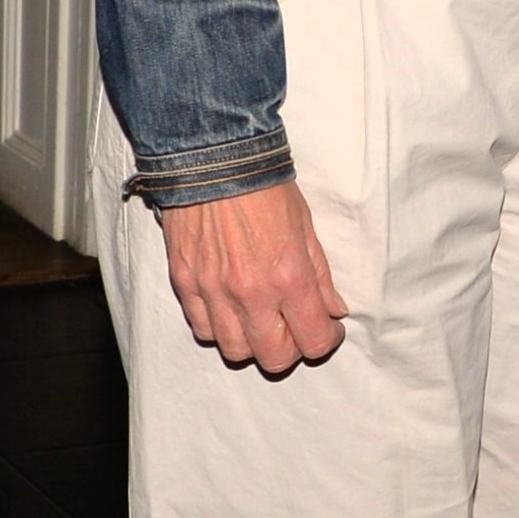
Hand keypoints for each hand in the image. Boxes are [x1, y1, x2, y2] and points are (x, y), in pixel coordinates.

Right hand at [158, 182, 347, 376]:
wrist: (214, 160)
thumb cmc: (264, 188)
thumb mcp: (307, 229)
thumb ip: (321, 277)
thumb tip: (333, 310)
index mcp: (289, 277)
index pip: (313, 341)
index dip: (325, 340)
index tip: (327, 329)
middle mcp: (250, 292)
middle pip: (274, 358)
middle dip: (291, 349)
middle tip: (295, 329)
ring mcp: (213, 291)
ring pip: (235, 350)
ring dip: (252, 342)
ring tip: (261, 320)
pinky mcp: (185, 283)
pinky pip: (202, 328)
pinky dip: (219, 327)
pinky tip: (231, 309)